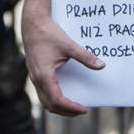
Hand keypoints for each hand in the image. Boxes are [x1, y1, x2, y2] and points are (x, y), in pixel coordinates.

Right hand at [21, 0, 103, 115]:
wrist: (32, 23)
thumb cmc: (49, 33)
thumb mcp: (69, 45)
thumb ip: (85, 56)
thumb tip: (101, 65)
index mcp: (44, 76)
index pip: (57, 100)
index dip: (71, 108)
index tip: (84, 109)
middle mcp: (37, 80)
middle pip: (49, 105)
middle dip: (66, 111)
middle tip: (82, 110)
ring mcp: (34, 77)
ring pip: (44, 99)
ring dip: (58, 105)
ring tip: (73, 105)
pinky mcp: (35, 72)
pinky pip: (43, 91)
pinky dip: (53, 97)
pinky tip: (64, 91)